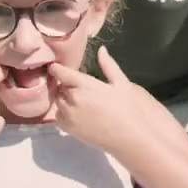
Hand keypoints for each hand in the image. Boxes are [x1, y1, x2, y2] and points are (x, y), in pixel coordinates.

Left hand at [50, 47, 187, 159]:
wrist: (132, 138)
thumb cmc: (130, 108)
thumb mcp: (122, 83)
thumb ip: (108, 66)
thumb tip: (101, 50)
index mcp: (85, 86)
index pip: (62, 73)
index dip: (57, 68)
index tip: (55, 66)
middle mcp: (73, 101)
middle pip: (59, 87)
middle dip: (64, 83)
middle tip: (76, 83)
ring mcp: (70, 117)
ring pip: (58, 101)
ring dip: (63, 97)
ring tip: (78, 97)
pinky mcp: (70, 130)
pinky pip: (59, 116)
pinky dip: (63, 111)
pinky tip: (76, 110)